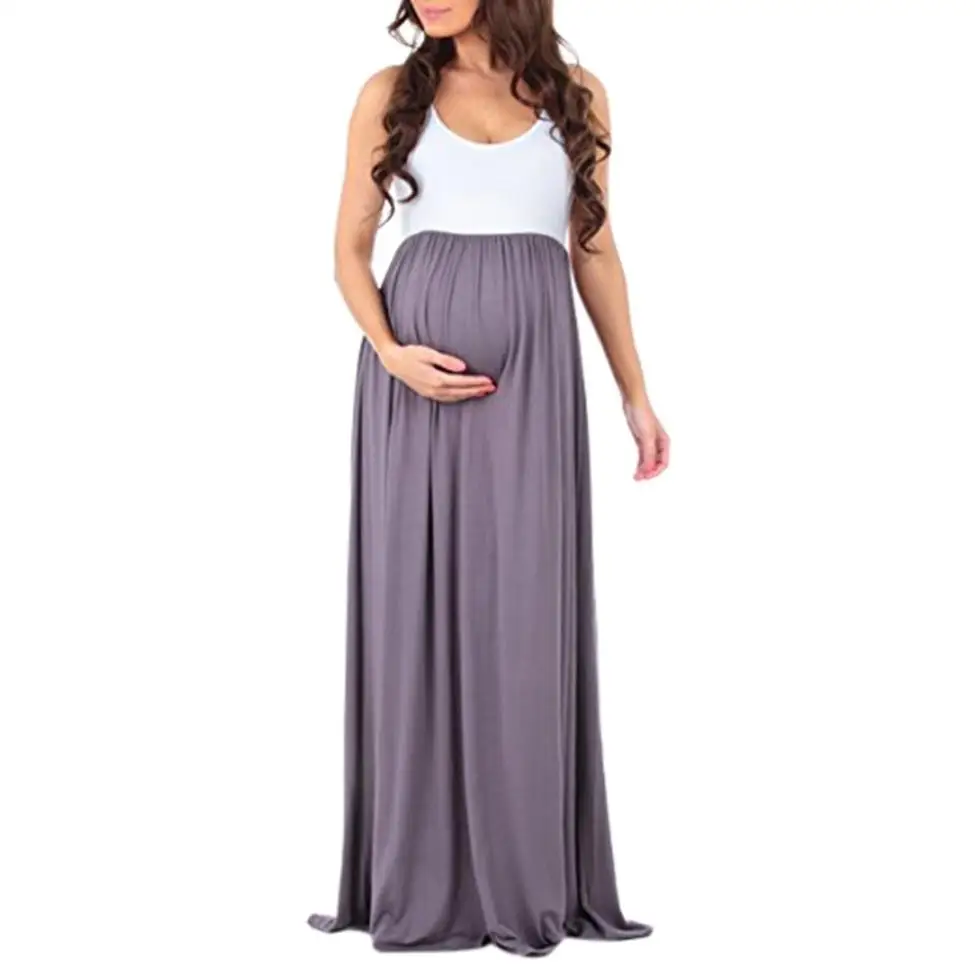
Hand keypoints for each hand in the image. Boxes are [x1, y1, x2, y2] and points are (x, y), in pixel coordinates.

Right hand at [379, 344, 496, 402]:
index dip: (477, 382)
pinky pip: (449, 398)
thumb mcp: (428, 352)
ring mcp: (431, 394)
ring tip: (484, 391)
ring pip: (456, 397)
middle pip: (462, 392)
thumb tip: (463, 367)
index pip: (462, 382)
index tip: (489, 381)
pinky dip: (460, 397)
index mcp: (436, 379)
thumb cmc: (411, 353)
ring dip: (471, 395)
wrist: (393, 362)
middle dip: (478, 390)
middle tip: (493, 387)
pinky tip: (466, 394)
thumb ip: (446, 360)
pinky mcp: (428, 394)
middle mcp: (435, 389)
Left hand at [623, 397, 669, 480]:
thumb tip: (648, 469)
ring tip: (637, 476)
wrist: (633, 403)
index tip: (646, 476)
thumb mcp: (647, 437)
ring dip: (644, 469)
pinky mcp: (641, 441)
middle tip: (640, 478)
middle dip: (649, 472)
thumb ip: (648, 454)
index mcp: (664, 443)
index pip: (663, 463)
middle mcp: (658, 444)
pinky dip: (640, 463)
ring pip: (649, 461)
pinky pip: (642, 456)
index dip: (656, 471)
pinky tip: (636, 468)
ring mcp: (649, 443)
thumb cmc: (643, 415)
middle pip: (656, 463)